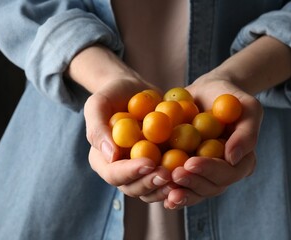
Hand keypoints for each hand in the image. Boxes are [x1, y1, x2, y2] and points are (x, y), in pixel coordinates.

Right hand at [68, 45, 170, 199]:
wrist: (134, 90)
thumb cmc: (112, 95)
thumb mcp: (98, 104)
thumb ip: (97, 128)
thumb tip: (110, 155)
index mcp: (103, 160)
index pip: (113, 174)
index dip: (130, 172)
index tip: (148, 163)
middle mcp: (121, 170)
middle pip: (134, 188)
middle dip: (151, 183)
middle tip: (168, 174)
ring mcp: (141, 170)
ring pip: (152, 189)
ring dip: (166, 187)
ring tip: (182, 176)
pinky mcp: (159, 165)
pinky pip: (168, 178)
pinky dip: (179, 178)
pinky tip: (192, 171)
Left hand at [161, 73, 262, 208]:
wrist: (207, 92)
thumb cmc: (230, 96)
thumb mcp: (247, 107)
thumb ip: (246, 132)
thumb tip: (233, 158)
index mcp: (242, 162)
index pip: (228, 173)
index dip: (210, 170)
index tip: (191, 162)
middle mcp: (224, 173)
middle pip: (210, 187)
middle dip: (192, 183)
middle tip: (173, 175)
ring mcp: (205, 174)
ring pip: (195, 191)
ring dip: (179, 191)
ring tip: (162, 186)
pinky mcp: (188, 169)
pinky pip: (180, 184)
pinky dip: (168, 188)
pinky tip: (155, 189)